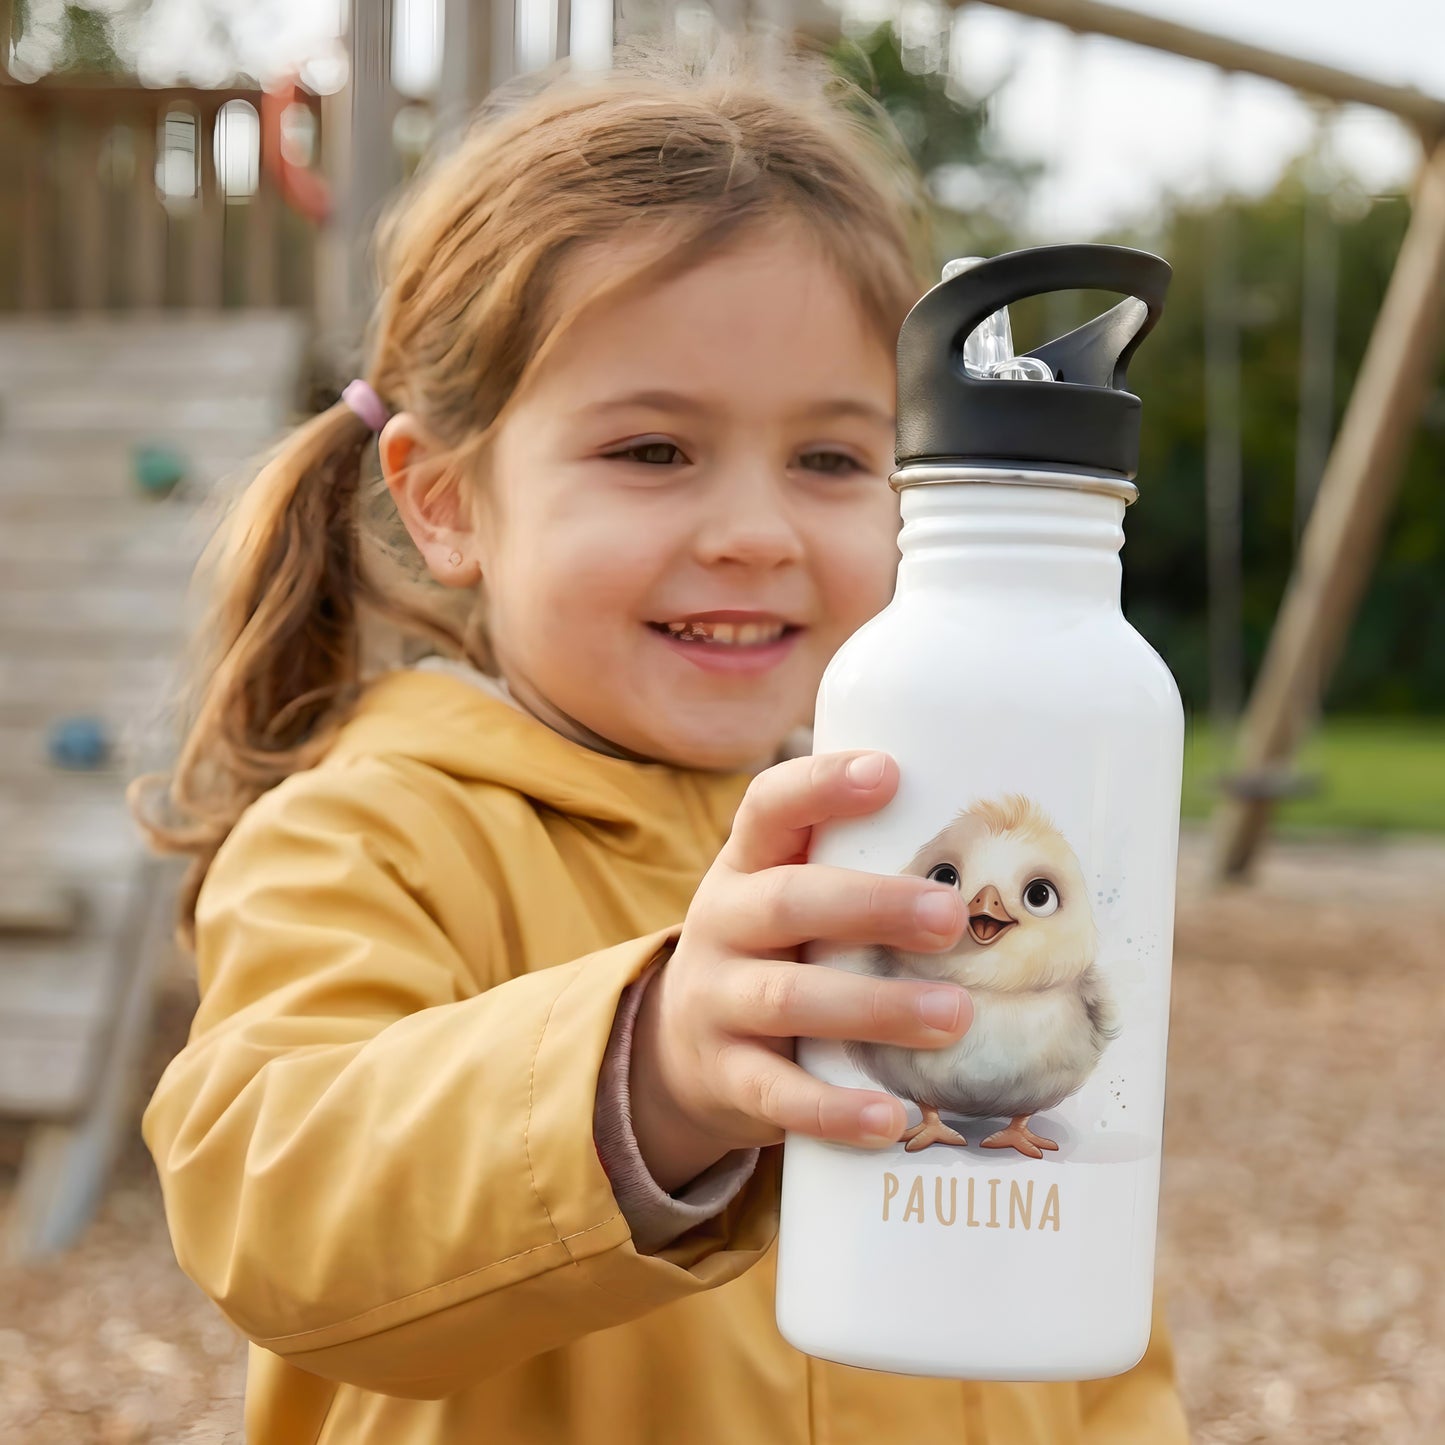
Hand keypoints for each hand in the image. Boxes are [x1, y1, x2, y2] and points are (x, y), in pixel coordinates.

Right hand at [629, 751, 972, 1190]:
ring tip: (955, 1016)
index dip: (822, 786)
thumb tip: (1002, 837)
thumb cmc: (776, 952)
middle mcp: (722, 923)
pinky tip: (892, 1119)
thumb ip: (856, 868)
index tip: (887, 772)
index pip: (770, 807)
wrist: (679, 1048)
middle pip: (787, 902)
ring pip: (789, 999)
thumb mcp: (788, 896)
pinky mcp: (727, 1077)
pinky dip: (834, 1109)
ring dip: (875, 1007)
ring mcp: (716, 1002)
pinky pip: (777, 1094)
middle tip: (950, 916)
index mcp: (747, 865)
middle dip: (872, 906)